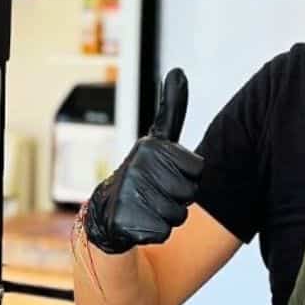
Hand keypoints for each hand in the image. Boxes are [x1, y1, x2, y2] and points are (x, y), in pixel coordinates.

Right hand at [80, 68, 202, 254]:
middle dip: (178, 199)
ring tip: (147, 207)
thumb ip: (171, 109)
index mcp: (151, 147)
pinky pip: (162, 233)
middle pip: (190, 195)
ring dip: (167, 217)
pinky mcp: (125, 222)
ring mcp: (129, 194)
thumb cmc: (141, 174)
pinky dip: (153, 232)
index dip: (187, 177)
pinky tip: (138, 222)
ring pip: (178, 216)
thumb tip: (177, 71)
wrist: (107, 212)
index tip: (165, 174)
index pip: (197, 171)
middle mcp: (137, 167)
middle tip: (156, 194)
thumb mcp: (157, 140)